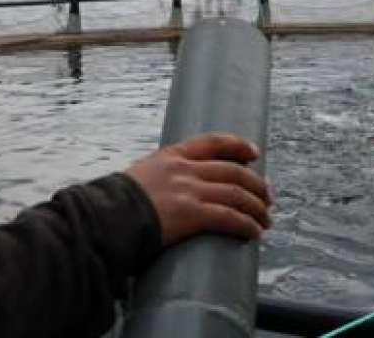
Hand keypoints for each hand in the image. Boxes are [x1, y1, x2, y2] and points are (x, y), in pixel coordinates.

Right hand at [124, 132, 271, 245]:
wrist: (106, 216)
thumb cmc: (115, 204)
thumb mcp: (138, 178)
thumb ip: (158, 179)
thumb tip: (167, 193)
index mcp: (171, 156)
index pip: (212, 142)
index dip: (237, 145)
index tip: (253, 152)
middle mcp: (184, 169)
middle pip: (233, 171)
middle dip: (256, 185)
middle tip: (267, 198)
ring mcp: (189, 190)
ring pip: (237, 194)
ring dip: (257, 208)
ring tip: (266, 220)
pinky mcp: (192, 214)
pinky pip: (229, 217)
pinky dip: (246, 224)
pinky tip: (254, 232)